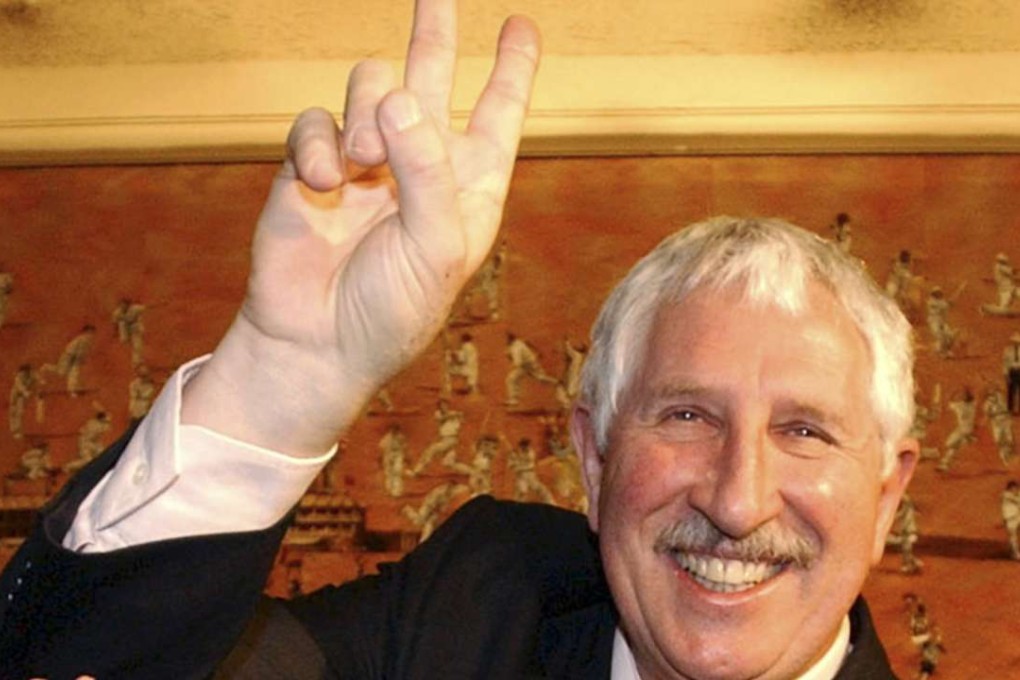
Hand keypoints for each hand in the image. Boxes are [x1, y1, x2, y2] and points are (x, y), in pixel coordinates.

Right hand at [182, 0, 539, 455]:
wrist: (314, 343)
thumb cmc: (390, 311)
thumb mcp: (434, 247)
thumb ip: (426, 170)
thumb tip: (399, 97)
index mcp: (466, 186)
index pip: (497, 114)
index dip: (512, 69)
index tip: (521, 26)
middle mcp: (419, 165)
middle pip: (432, 77)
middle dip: (434, 32)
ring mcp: (364, 162)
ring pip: (370, 87)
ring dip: (367, 113)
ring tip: (364, 160)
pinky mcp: (311, 165)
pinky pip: (314, 121)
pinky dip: (317, 145)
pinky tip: (322, 180)